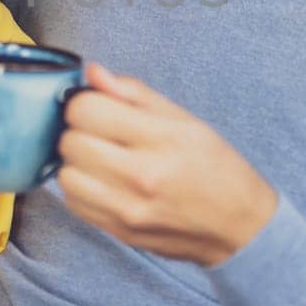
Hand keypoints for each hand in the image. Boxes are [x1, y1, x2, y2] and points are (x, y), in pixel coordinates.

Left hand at [56, 63, 278, 266]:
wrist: (241, 228)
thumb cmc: (216, 168)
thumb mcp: (186, 120)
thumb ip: (134, 93)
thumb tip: (93, 73)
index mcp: (161, 139)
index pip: (85, 110)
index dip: (85, 102)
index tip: (97, 106)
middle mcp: (141, 176)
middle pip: (70, 142)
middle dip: (79, 131)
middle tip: (101, 133)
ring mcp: (128, 209)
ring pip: (65, 175)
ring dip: (76, 162)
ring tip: (101, 158)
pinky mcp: (120, 232)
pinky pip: (74, 203)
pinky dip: (81, 188)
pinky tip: (104, 182)